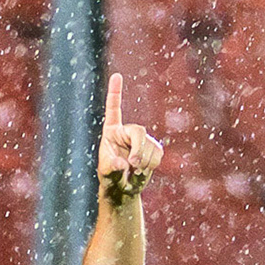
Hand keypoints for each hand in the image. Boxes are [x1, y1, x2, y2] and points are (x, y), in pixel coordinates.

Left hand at [97, 74, 162, 203]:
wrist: (123, 188)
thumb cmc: (110, 178)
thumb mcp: (106, 173)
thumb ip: (112, 167)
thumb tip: (123, 163)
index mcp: (111, 131)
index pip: (113, 109)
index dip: (115, 93)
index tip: (117, 75)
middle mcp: (127, 132)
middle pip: (139, 132)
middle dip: (139, 149)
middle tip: (134, 165)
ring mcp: (142, 139)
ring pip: (150, 146)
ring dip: (145, 162)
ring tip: (134, 171)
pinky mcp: (153, 148)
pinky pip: (158, 154)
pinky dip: (152, 164)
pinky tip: (143, 170)